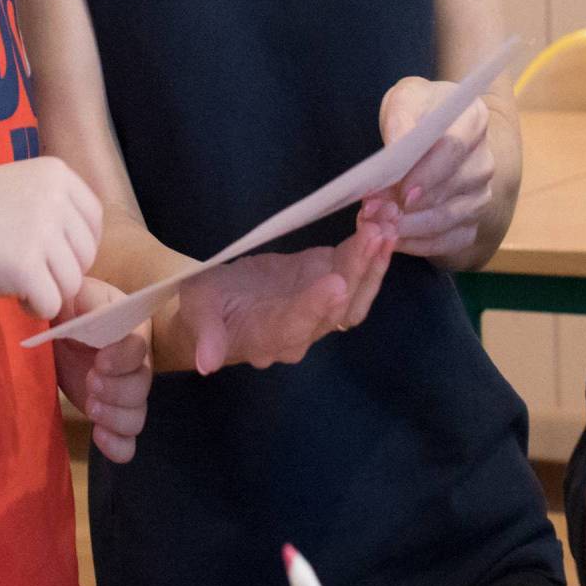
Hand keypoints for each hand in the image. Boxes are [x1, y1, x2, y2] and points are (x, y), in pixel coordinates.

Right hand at [0, 156, 100, 319]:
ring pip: (72, 282)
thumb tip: (85, 259)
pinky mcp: (27, 266)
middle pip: (86, 254)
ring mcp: (43, 232)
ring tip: (22, 285)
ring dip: (50, 291)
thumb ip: (57, 210)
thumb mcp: (25, 188)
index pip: (93, 218)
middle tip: (35, 274)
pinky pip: (52, 302)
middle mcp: (56, 199)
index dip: (81, 244)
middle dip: (65, 271)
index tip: (60, 256)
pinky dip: (37, 308)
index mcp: (58, 175)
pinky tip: (18, 297)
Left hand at [53, 279, 152, 462]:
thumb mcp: (73, 295)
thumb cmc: (67, 308)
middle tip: (90, 382)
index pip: (139, 347)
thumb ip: (84, 300)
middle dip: (117, 390)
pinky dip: (118, 446)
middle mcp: (134, 365)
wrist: (54, 333)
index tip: (98, 361)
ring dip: (116, 417)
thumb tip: (92, 312)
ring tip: (90, 407)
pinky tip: (99, 437)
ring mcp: (123, 394)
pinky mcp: (110, 417)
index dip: (123, 358)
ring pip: (138, 415)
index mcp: (128, 331)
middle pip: (143, 385)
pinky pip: (127, 441)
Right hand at [165, 215, 395, 375]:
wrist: (219, 305)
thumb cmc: (203, 307)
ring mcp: (321, 308)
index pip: (295, 325)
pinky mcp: (330, 284)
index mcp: (267, 337)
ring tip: (388, 222)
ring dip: (375, 259)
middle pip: (336, 306)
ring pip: (357, 292)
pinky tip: (385, 222)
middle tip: (374, 232)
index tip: (335, 282)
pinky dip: (373, 251)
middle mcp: (303, 330)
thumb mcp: (197, 311)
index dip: (315, 306)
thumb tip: (205, 363)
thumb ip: (206, 334)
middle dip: (357, 269)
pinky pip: (358, 273)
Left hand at [376, 76, 493, 260]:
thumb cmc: (417, 111)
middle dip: (413, 206)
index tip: (401, 190)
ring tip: (378, 225)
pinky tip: (394, 241)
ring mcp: (481, 193)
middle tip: (376, 212)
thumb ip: (401, 119)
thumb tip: (396, 147)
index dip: (428, 173)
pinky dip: (421, 246)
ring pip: (451, 218)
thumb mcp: (403, 99)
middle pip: (454, 188)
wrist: (429, 126)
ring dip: (412, 227)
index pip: (455, 148)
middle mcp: (484, 160)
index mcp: (473, 121)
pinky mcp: (472, 220)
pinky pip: (451, 241)